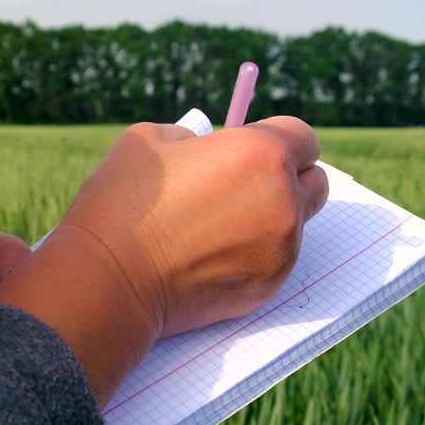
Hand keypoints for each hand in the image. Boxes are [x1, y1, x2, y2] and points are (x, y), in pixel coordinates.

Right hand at [0, 117, 326, 403]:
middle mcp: (283, 200)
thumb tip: (213, 150)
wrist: (110, 278)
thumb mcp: (153, 139)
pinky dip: (253, 255)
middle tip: (247, 187)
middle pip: (314, 183)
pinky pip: (274, 261)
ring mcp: (281, 248)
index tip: (253, 152)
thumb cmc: (124, 202)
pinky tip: (211, 256)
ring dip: (268, 220)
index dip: (277, 141)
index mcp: (261, 153)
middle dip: (288, 181)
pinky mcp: (269, 286)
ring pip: (293, 226)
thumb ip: (199, 139)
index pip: (303, 138)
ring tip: (216, 227)